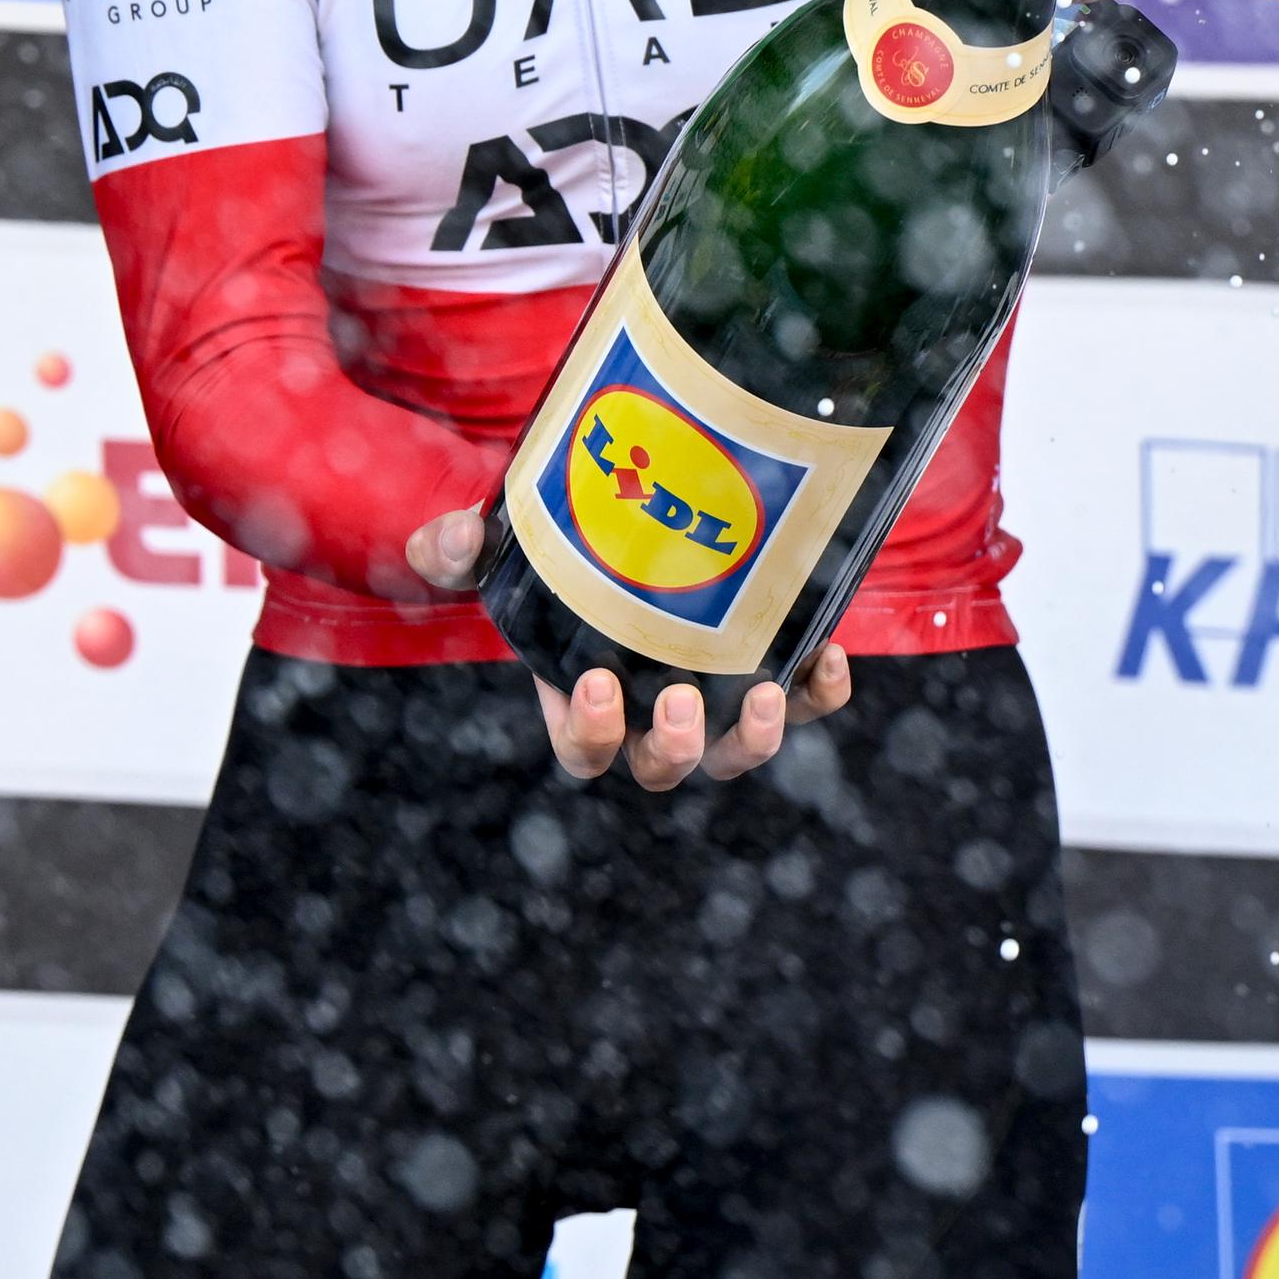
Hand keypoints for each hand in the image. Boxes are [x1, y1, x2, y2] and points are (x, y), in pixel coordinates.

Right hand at [406, 510, 852, 788]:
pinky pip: (807, 703)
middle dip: (675, 745)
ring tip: (761, 692)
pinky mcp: (774, 666)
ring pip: (737, 753)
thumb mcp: (504, 543)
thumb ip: (462, 544)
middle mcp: (654, 713)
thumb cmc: (558, 548)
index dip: (590, 736)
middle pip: (665, 766)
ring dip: (754, 738)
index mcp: (587, 700)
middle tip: (679, 696)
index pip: (585, 753)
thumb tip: (452, 538)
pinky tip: (825, 653)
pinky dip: (820, 692)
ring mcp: (719, 697)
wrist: (633, 512)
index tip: (593, 684)